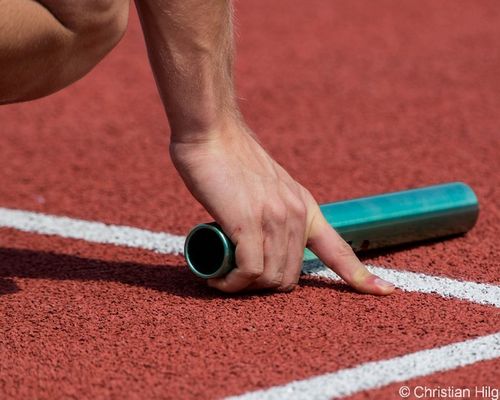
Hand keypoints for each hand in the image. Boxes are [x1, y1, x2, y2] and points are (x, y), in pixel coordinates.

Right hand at [170, 120, 394, 294]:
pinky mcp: (249, 223)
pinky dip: (232, 282)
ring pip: (268, 278)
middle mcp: (296, 215)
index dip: (362, 276)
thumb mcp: (267, 186)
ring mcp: (275, 219)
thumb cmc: (230, 160)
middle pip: (288, 278)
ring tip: (222, 276)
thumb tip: (262, 236)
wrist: (212, 133)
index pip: (339, 250)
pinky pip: (248, 271)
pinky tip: (217, 279)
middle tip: (235, 276)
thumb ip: (274, 210)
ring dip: (243, 287)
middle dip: (262, 286)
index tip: (387, 293)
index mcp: (305, 207)